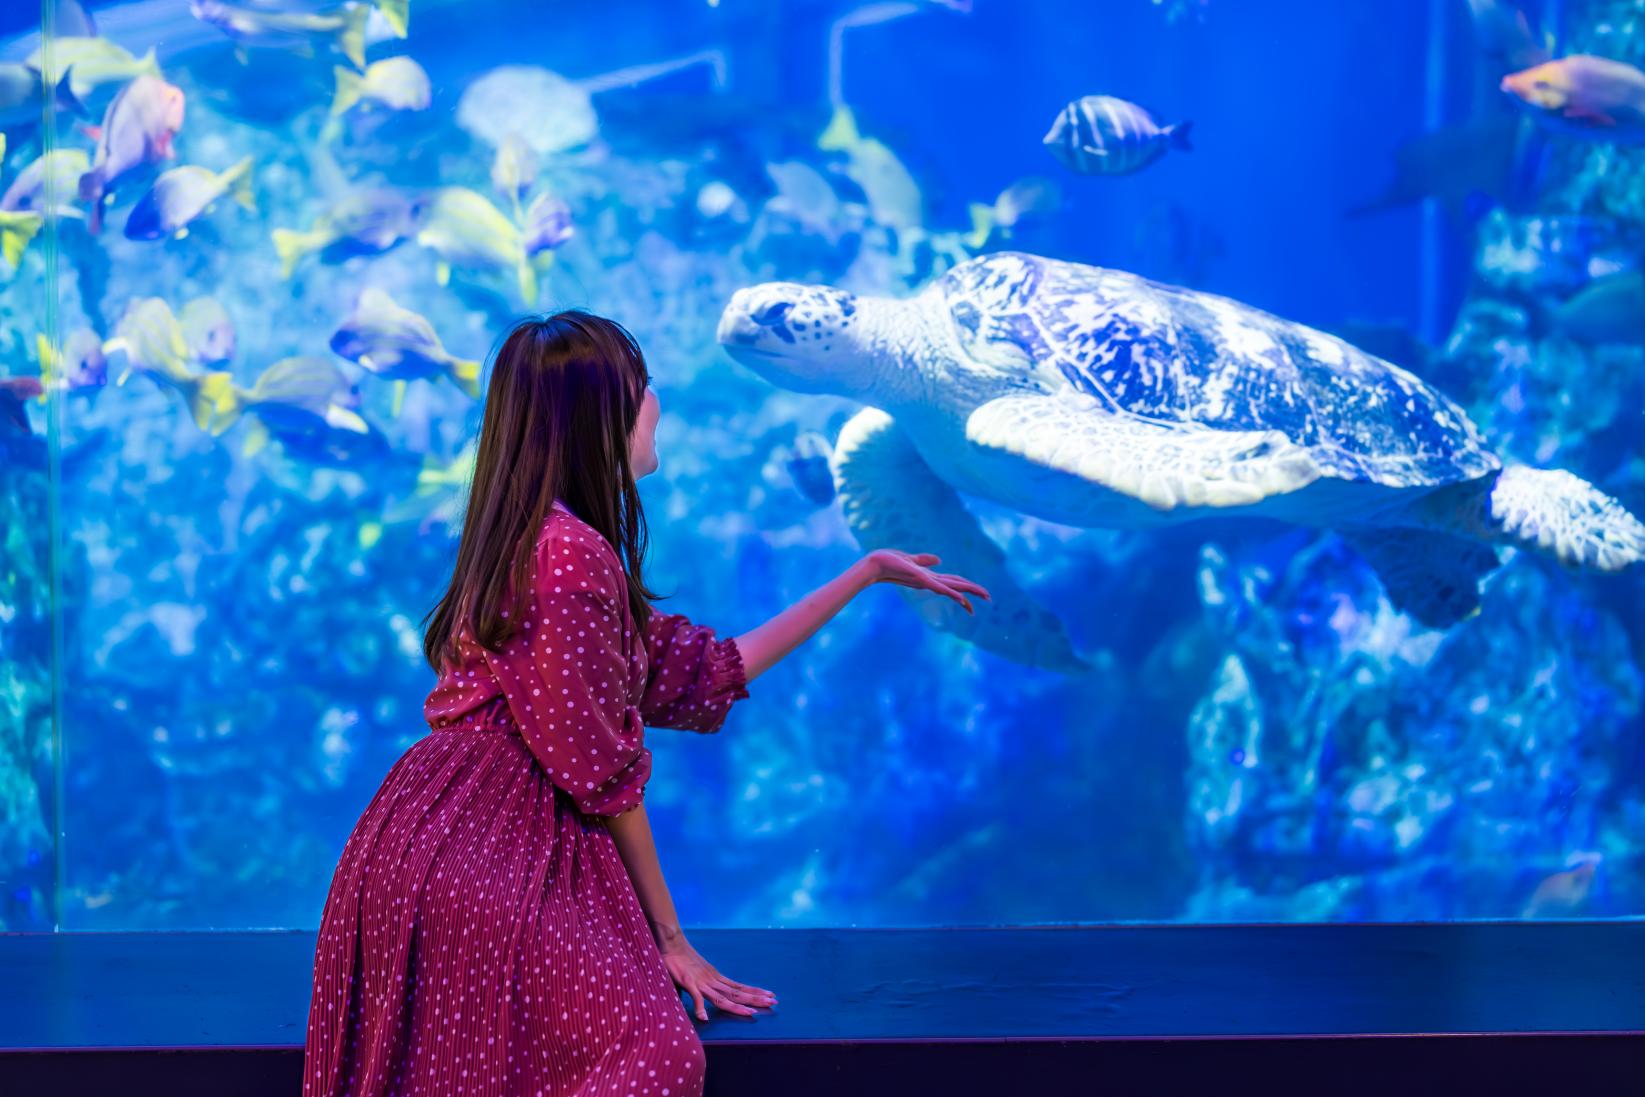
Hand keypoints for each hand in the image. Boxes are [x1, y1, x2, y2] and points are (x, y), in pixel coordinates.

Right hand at [657, 933, 777, 1020]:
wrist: (671, 942)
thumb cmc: (681, 960)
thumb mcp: (695, 975)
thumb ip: (698, 990)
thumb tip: (700, 1002)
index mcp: (715, 978)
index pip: (739, 987)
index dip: (755, 992)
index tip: (770, 996)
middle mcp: (712, 980)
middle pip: (737, 993)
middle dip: (755, 998)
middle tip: (774, 1003)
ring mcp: (701, 982)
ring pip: (723, 997)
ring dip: (738, 1005)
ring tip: (754, 1012)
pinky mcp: (688, 981)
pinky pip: (695, 997)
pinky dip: (700, 1007)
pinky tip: (705, 1018)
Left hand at [862, 549, 991, 613]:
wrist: (874, 564)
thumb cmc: (889, 562)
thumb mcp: (910, 559)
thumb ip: (924, 560)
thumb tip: (938, 559)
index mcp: (928, 578)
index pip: (952, 583)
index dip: (965, 587)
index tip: (979, 593)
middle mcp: (929, 582)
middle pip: (956, 586)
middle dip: (973, 592)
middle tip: (989, 598)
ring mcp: (925, 582)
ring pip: (951, 588)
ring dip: (968, 592)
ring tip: (984, 596)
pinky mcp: (920, 580)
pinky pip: (938, 588)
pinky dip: (951, 593)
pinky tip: (961, 598)